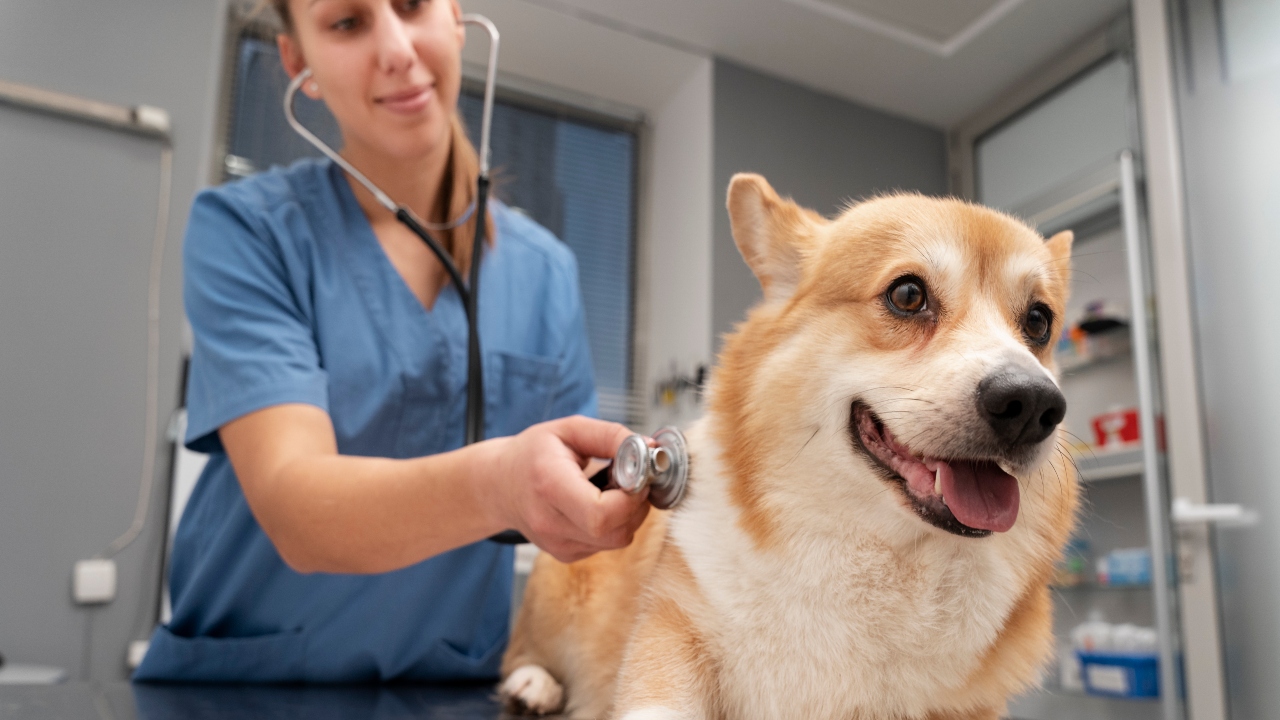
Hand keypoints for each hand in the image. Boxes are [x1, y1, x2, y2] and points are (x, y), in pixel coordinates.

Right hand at [485, 416, 650, 562]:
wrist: (498, 485)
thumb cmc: (532, 454)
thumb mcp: (569, 429)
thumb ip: (610, 435)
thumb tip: (649, 448)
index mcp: (549, 486)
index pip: (601, 513)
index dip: (631, 497)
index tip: (636, 474)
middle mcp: (551, 523)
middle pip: (616, 532)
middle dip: (636, 505)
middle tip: (630, 479)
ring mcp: (558, 544)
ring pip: (618, 539)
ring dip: (627, 514)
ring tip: (611, 488)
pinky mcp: (566, 554)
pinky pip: (607, 543)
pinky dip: (614, 523)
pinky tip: (598, 502)